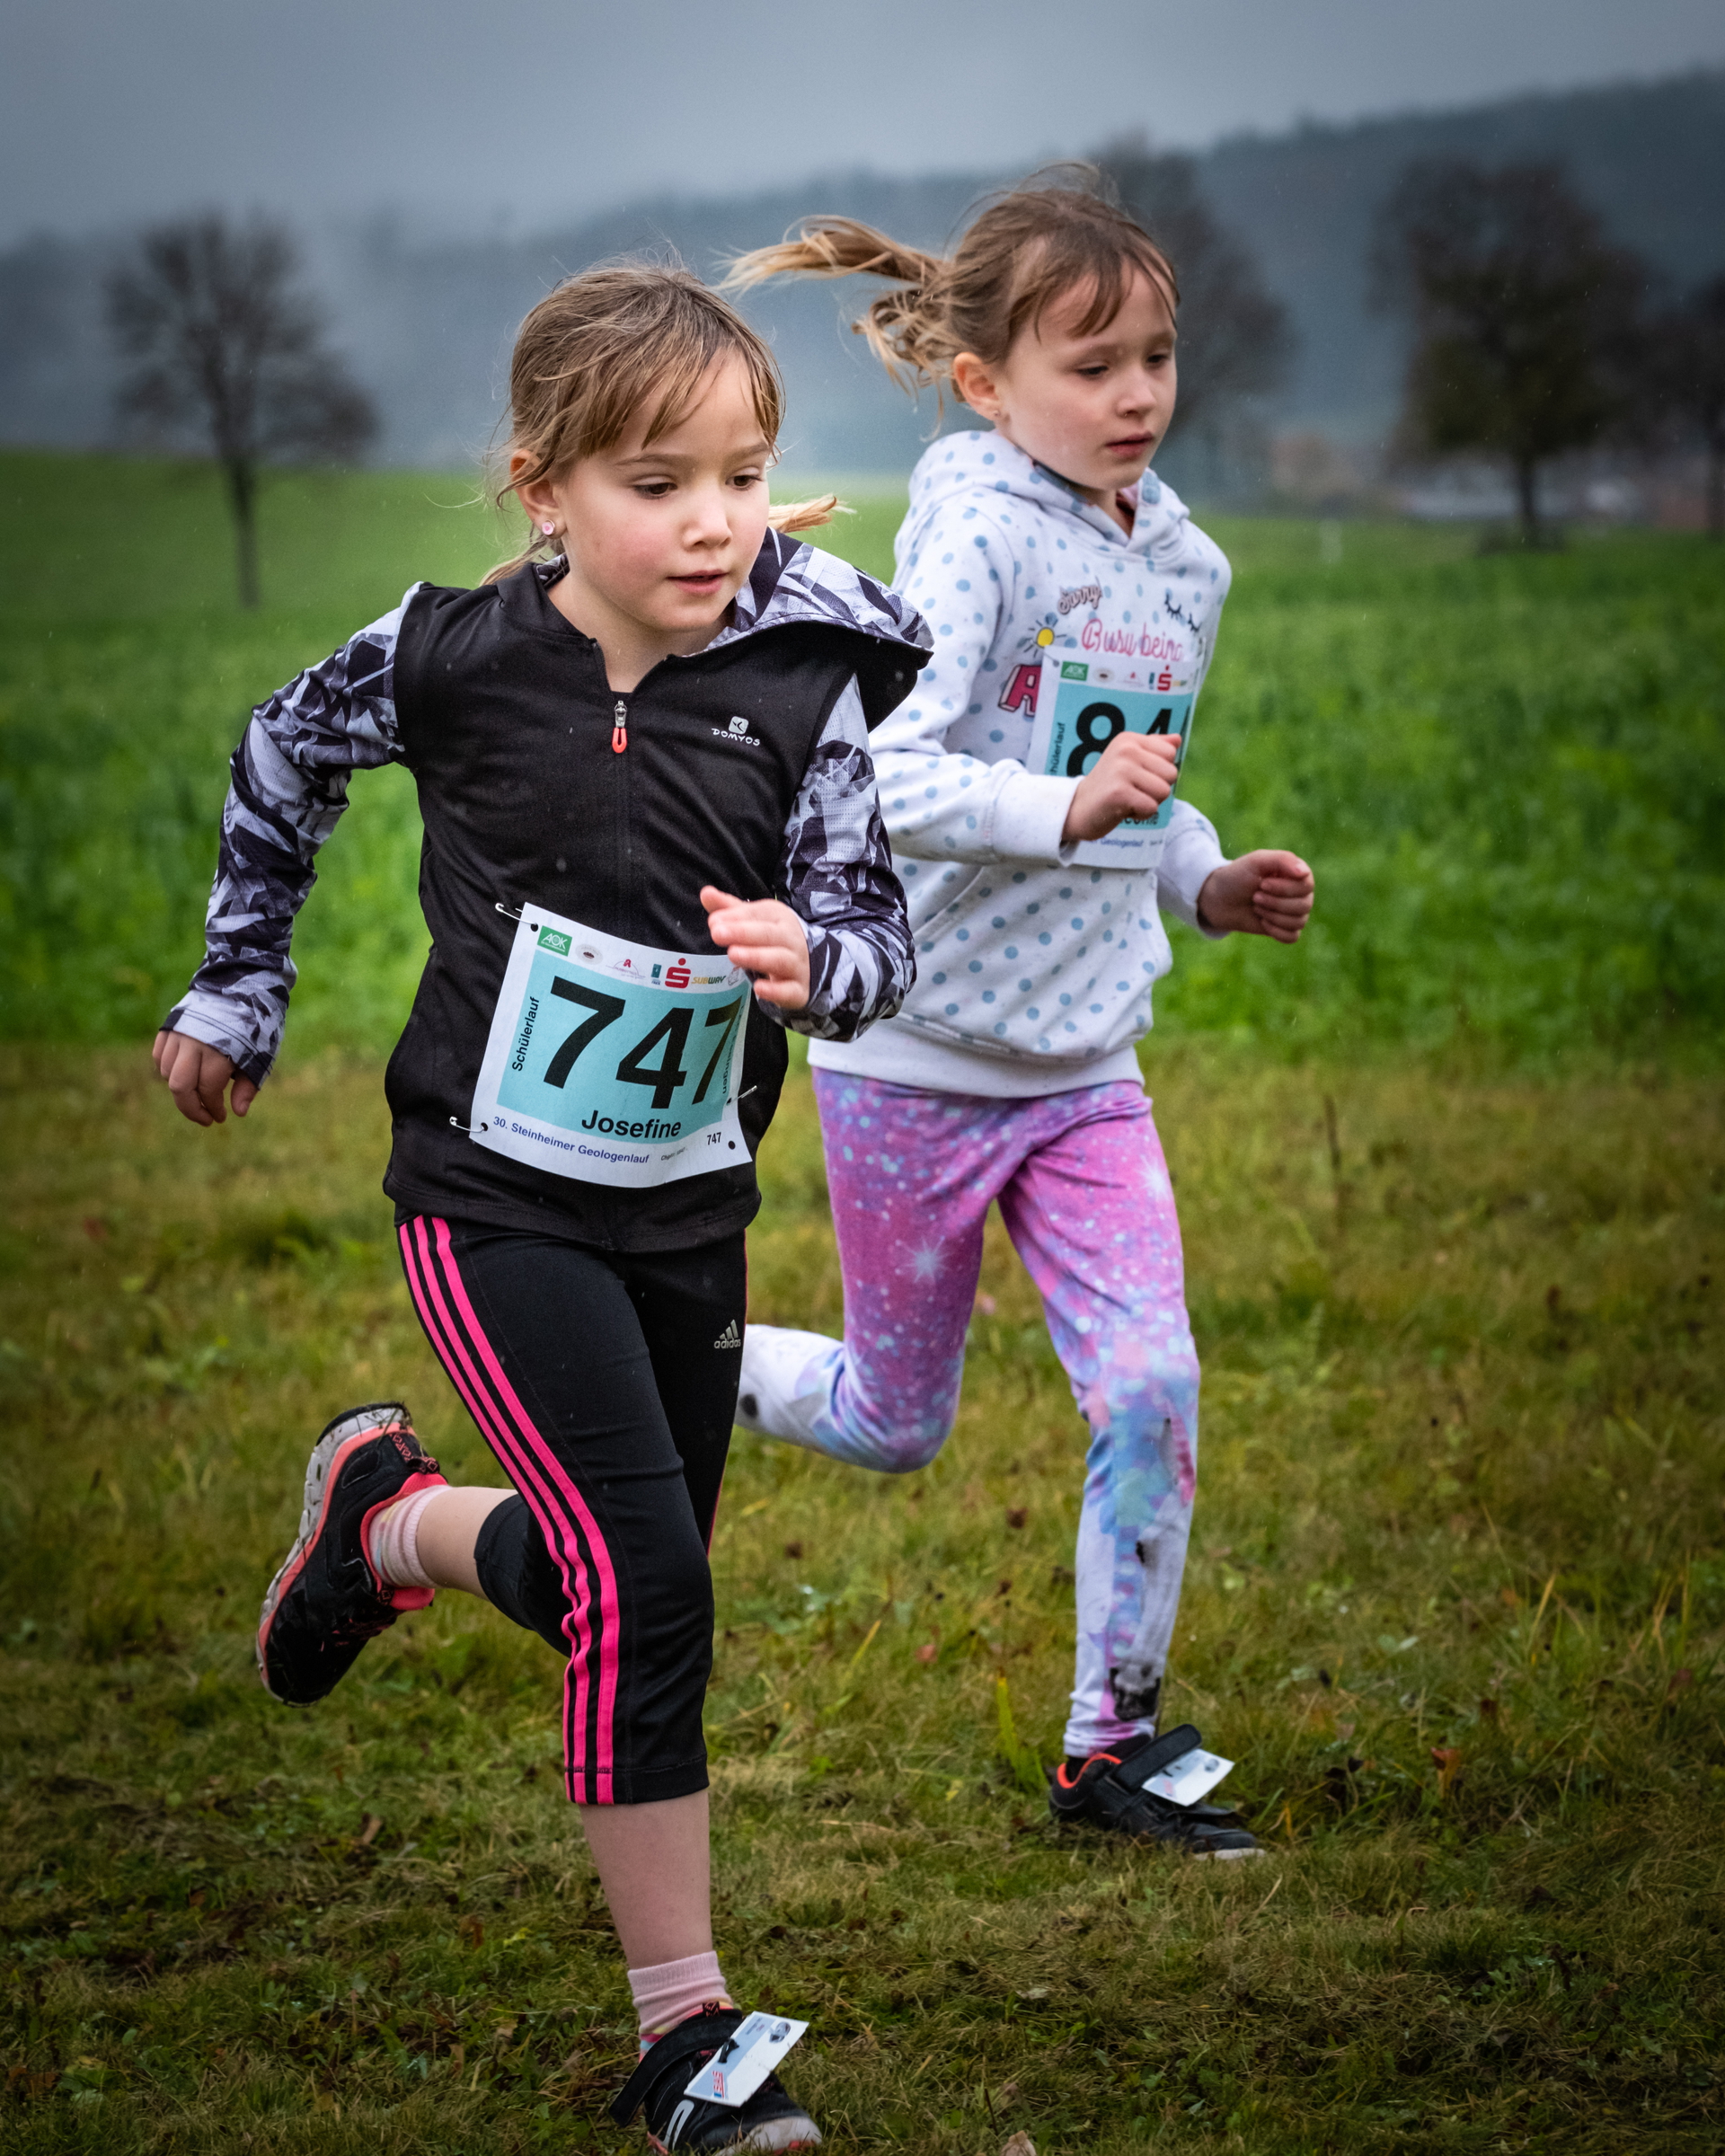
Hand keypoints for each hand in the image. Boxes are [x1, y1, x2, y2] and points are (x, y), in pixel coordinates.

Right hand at [151, 1029, 258, 1125]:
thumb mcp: (260, 1056)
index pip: (208, 1090)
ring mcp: (178, 1034)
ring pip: (166, 1072)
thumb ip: (248, 1085)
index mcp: (219, 1051)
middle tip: (204, 1118)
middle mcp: (193, 1043)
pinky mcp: (168, 1026)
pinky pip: (159, 1056)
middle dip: (190, 1108)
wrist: (239, 985)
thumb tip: (237, 1113)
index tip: (221, 1117)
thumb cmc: (255, 1025)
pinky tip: (185, 1074)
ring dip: (180, 1089)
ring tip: (198, 1093)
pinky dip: (167, 1069)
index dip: (213, 1108)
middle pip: (179, 1087)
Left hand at [700, 886, 809, 1010]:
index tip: (714, 921)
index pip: (759, 914)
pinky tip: (758, 988)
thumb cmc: (772, 939)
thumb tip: (706, 893)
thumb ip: (729, 909)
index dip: (737, 917)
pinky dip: (776, 991)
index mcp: (780, 919)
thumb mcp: (754, 921)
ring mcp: (797, 966)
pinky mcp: (798, 991)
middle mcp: (791, 940)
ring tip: (732, 954)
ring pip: (780, 960)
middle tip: (717, 933)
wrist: (807, 965)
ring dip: (756, 957)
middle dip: (743, 933)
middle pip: (770, 934)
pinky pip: (790, 991)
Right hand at [1061, 730, 1182, 844]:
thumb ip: (1154, 749)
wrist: (1077, 808)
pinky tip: (1123, 809)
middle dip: (1156, 789)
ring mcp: (1122, 770)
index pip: (1170, 753)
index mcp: (1129, 740)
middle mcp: (1126, 750)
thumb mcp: (1130, 761)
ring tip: (1128, 799)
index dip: (1159, 771)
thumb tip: (1177, 739)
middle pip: (1171, 774)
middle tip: (1132, 790)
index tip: (1137, 776)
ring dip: (1149, 802)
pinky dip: (1141, 814)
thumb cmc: (1108, 786)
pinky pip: (1152, 807)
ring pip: (1164, 791)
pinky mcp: (1119, 793)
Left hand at [1195, 851, 1314, 942]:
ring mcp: (1293, 911)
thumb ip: (1283, 860)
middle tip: (1255, 897)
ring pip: (1299, 921)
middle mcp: (1300, 892)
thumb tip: (1304, 873)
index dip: (1284, 889)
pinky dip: (1276, 931)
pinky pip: (1293, 936)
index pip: (1306, 886)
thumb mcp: (1257, 861)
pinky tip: (1263, 922)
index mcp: (1296, 873)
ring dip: (1273, 916)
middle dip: (1275, 903)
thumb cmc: (1238, 877)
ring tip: (1256, 907)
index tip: (1262, 884)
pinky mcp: (1285, 928)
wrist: (1218, 900)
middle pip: (1304, 905)